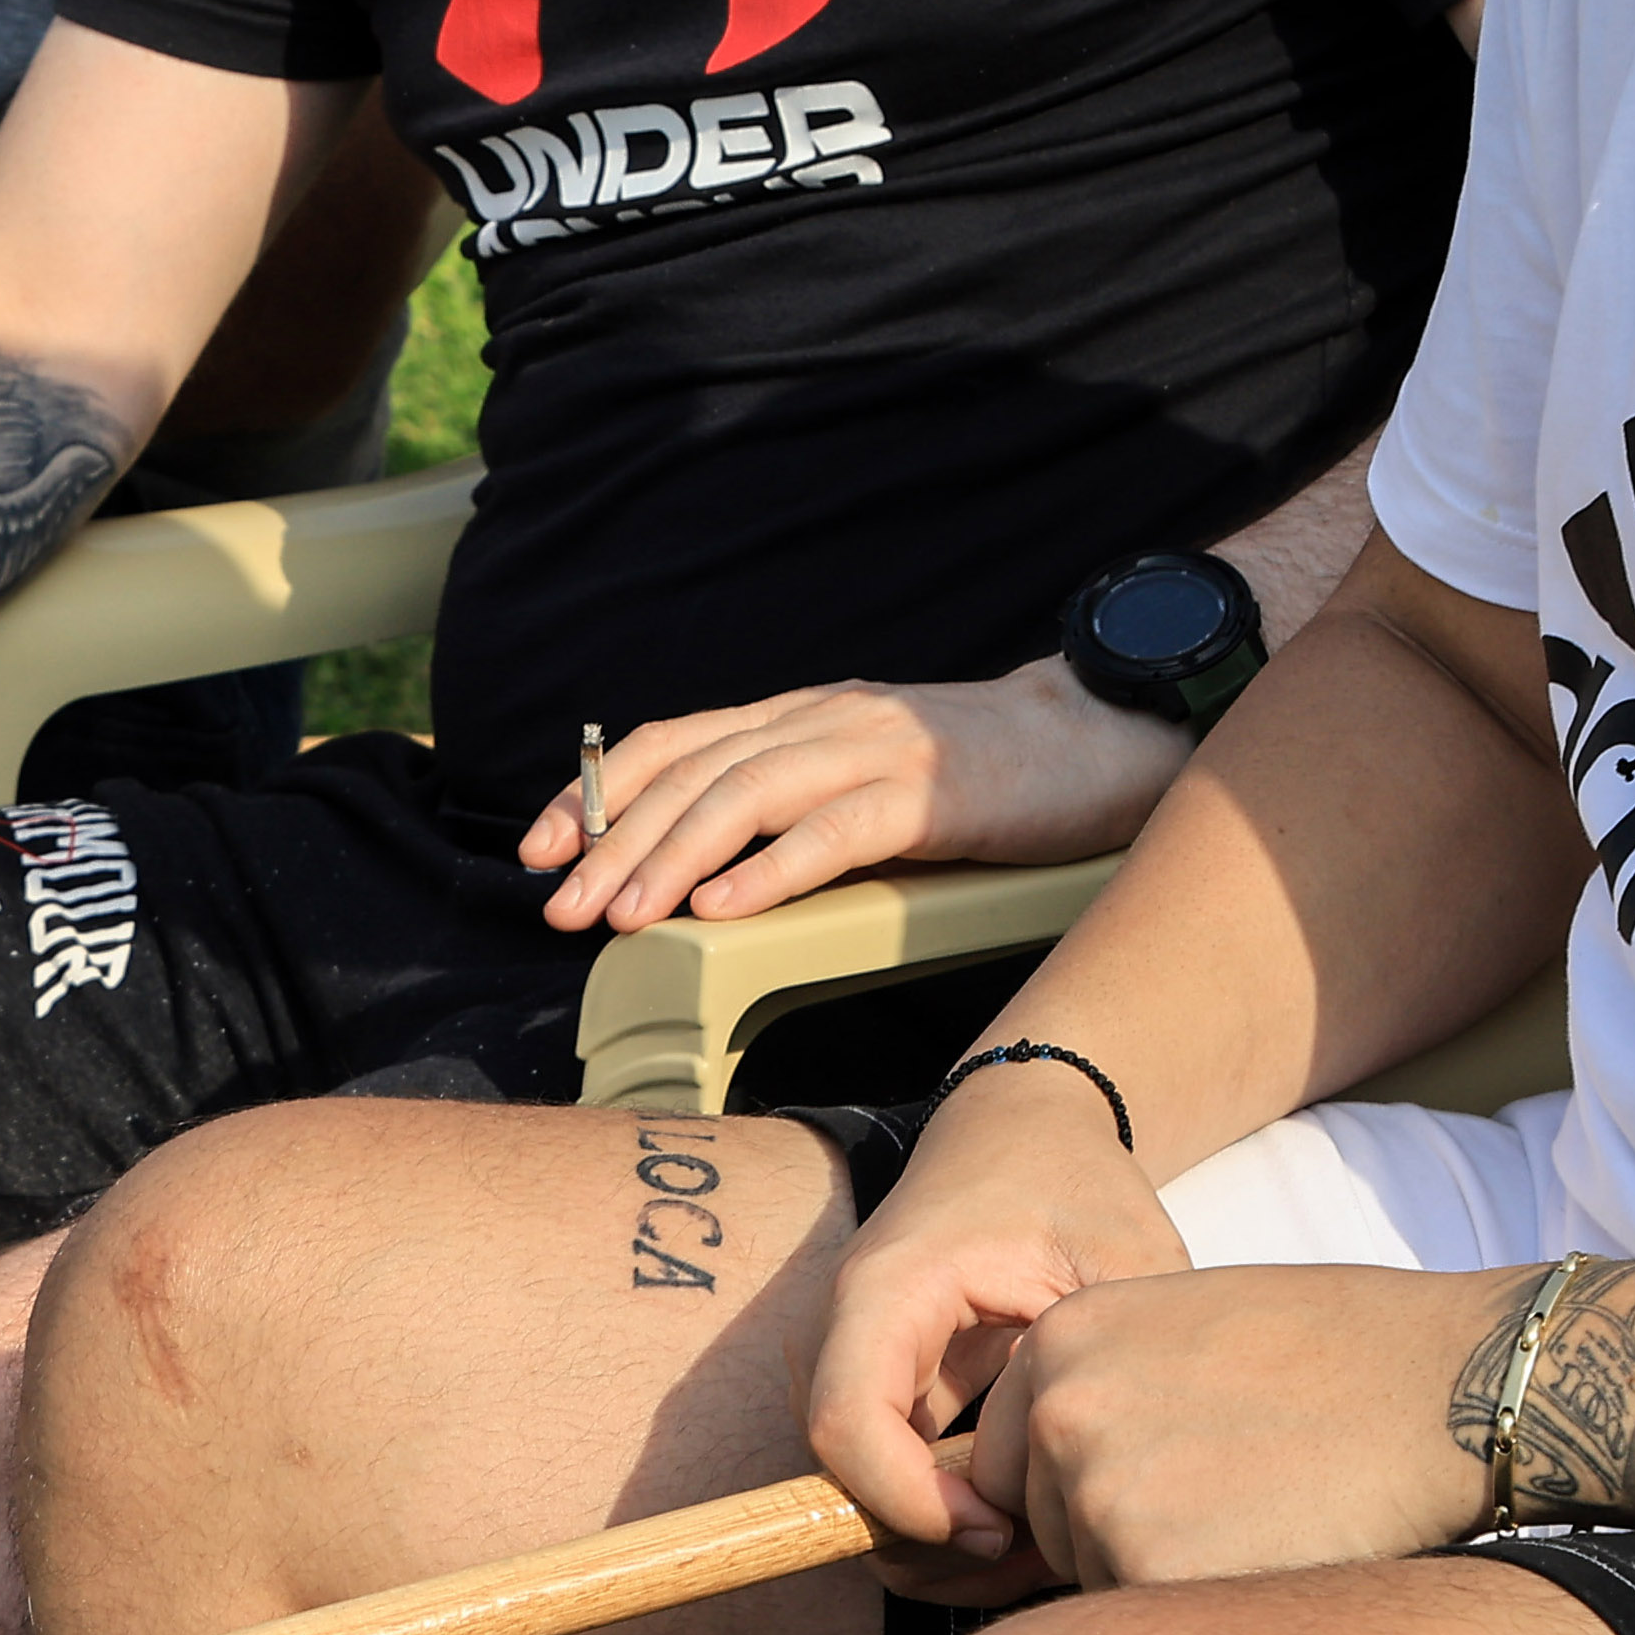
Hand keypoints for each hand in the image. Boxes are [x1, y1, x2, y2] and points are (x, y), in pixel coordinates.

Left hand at [521, 658, 1189, 934]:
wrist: (1098, 737)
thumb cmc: (980, 776)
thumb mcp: (862, 774)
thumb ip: (789, 802)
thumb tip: (695, 873)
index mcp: (799, 717)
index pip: (672, 743)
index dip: (597, 793)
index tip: (537, 850)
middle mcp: (823, 720)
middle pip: (691, 773)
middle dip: (611, 843)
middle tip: (559, 907)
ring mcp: (876, 750)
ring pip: (746, 796)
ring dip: (672, 860)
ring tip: (622, 918)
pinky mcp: (931, 793)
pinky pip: (835, 832)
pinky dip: (770, 871)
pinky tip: (722, 911)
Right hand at [798, 1071, 1195, 1599]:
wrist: (1019, 1130)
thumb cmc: (1070, 1184)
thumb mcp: (1119, 1263)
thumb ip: (1097, 1370)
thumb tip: (1066, 1491)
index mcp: (887, 1291)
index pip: (849, 1428)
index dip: (913, 1505)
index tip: (1004, 1528)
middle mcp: (844, 1334)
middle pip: (842, 1480)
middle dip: (932, 1544)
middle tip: (1038, 1557)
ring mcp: (850, 1366)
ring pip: (860, 1495)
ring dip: (940, 1544)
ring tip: (1042, 1547)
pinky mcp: (876, 1391)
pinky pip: (887, 1481)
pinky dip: (946, 1521)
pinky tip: (1025, 1527)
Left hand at [958, 1262, 1508, 1591]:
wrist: (1457, 1385)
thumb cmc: (1342, 1352)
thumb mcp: (1186, 1329)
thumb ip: (1102, 1386)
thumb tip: (1048, 1472)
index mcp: (1060, 1339)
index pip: (1017, 1458)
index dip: (1091, 1481)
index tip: (1173, 1472)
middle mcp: (1061, 1411)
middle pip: (1048, 1524)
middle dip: (1118, 1532)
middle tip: (1233, 1494)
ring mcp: (1102, 1492)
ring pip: (1095, 1579)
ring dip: (1164, 1572)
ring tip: (1264, 1513)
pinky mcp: (1155, 1571)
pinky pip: (1148, 1622)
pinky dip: (1204, 1609)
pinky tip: (1277, 1550)